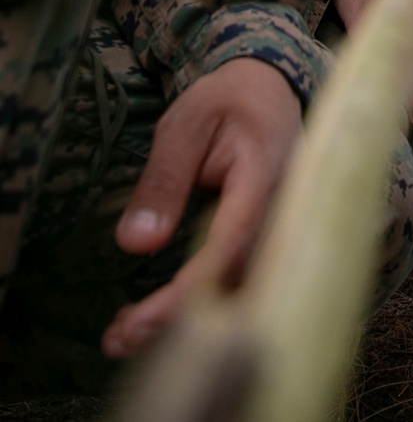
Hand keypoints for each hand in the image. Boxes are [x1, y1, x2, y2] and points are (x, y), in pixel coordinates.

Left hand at [102, 58, 302, 358]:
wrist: (270, 87)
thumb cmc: (228, 101)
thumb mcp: (185, 125)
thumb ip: (164, 180)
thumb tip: (134, 245)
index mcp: (262, 181)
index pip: (228, 250)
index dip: (186, 294)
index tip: (139, 321)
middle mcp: (281, 214)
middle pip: (237, 284)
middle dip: (178, 321)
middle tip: (119, 337)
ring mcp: (281, 228)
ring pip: (241, 289)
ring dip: (188, 319)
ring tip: (126, 333)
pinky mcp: (271, 237)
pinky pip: (242, 278)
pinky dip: (204, 302)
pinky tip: (163, 311)